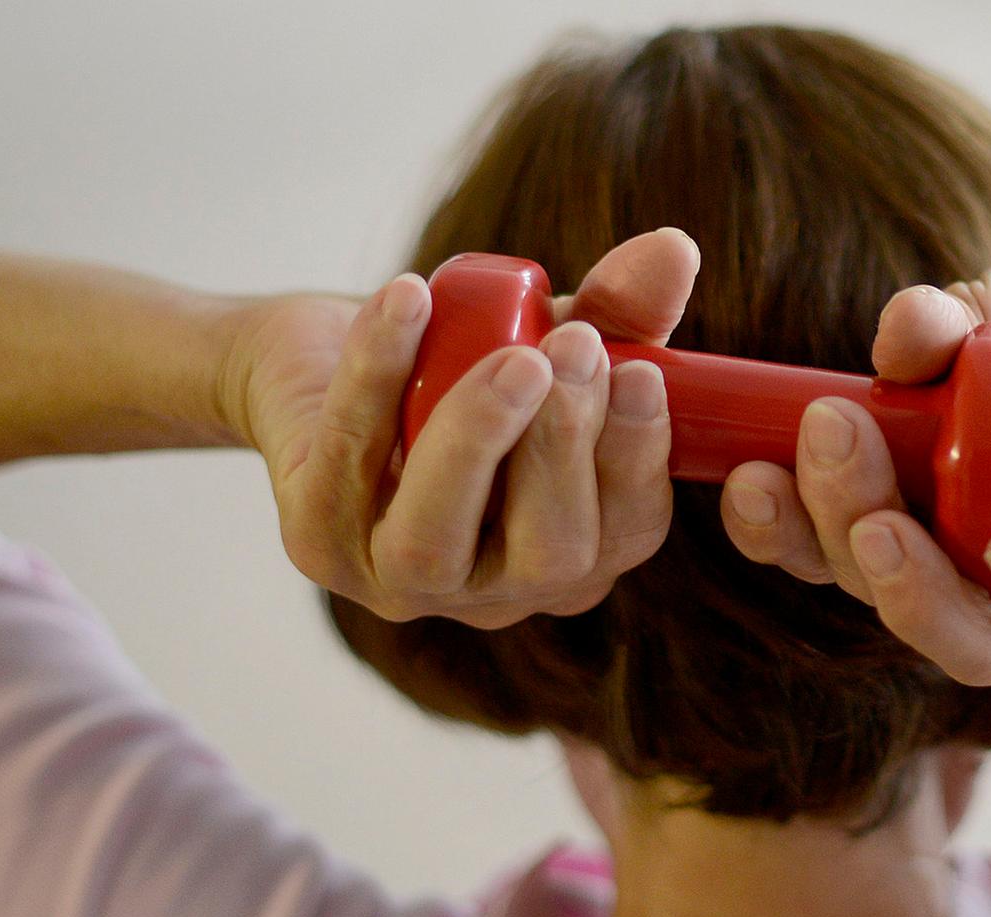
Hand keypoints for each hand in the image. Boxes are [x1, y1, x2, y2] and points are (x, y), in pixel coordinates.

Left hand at [223, 228, 700, 626]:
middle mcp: (491, 590)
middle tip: (576, 347)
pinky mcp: (316, 540)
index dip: (639, 461)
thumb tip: (675, 252)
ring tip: (513, 354)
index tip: (641, 371)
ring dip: (480, 439)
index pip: (627, 535)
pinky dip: (378, 374)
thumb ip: (618, 307)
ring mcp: (398, 577)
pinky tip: (407, 299)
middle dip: (566, 448)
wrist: (316, 363)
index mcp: (566, 551)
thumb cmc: (452, 362)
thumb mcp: (546, 333)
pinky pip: (351, 458)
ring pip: (436, 544)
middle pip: (549, 555)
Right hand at [719, 234, 990, 683]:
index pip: (832, 557)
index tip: (746, 475)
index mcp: (911, 518)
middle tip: (827, 435)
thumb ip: (925, 336)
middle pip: (890, 600)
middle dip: (836, 535)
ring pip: (977, 640)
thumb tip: (902, 336)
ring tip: (876, 521)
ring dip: (912, 590)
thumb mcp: (964, 318)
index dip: (781, 536)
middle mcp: (975, 564)